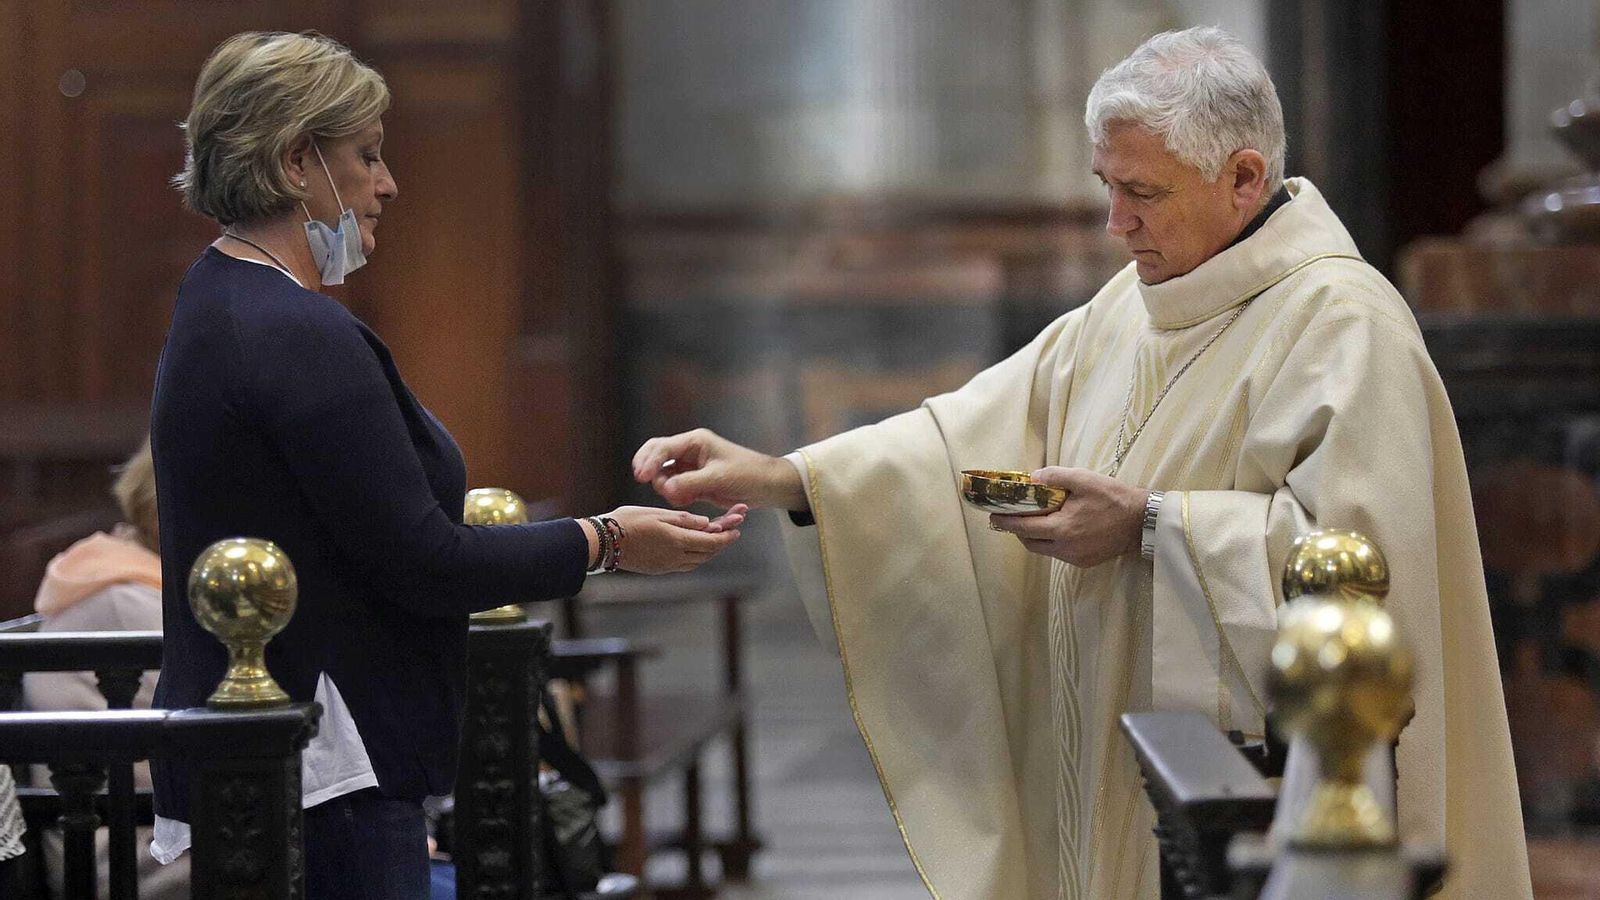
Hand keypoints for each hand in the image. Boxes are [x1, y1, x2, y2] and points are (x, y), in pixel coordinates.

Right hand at [604, 505, 744, 574]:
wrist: (603, 542)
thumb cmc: (627, 521)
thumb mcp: (658, 514)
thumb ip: (684, 520)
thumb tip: (706, 523)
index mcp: (677, 541)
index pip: (711, 541)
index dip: (726, 536)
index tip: (736, 528)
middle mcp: (675, 557)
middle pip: (707, 553)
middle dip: (721, 543)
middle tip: (729, 531)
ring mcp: (667, 566)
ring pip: (697, 560)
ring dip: (709, 550)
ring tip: (714, 538)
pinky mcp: (659, 569)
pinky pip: (685, 564)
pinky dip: (695, 555)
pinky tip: (694, 546)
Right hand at [632, 428, 806, 510]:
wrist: (767, 485)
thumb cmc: (748, 474)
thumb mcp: (719, 478)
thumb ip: (690, 483)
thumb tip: (666, 489)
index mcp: (694, 442)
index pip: (663, 448)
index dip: (649, 461)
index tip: (641, 477)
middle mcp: (688, 451)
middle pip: (656, 456)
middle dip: (650, 470)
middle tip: (643, 481)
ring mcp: (689, 467)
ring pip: (663, 475)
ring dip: (666, 487)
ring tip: (683, 498)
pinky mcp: (693, 481)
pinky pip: (674, 487)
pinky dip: (675, 496)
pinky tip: (688, 501)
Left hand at [988, 467, 1145, 567]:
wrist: (1142, 521)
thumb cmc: (1113, 497)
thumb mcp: (1083, 479)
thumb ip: (1054, 476)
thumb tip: (1032, 477)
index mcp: (1062, 529)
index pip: (1023, 527)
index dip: (1005, 522)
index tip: (992, 516)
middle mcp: (1065, 549)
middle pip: (1030, 543)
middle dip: (1018, 530)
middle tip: (1012, 516)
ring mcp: (1076, 558)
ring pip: (1044, 550)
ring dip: (1035, 536)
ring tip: (1034, 520)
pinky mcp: (1085, 562)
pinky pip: (1059, 554)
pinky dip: (1051, 542)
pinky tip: (1057, 528)